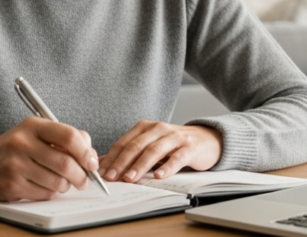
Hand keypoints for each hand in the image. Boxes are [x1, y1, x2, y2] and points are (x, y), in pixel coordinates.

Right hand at [0, 117, 97, 201]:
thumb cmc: (12, 147)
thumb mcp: (35, 132)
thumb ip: (64, 137)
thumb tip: (90, 153)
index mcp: (33, 126)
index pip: (69, 136)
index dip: (86, 152)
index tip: (91, 162)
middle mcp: (23, 143)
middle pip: (65, 164)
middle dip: (81, 176)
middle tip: (83, 180)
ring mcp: (16, 165)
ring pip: (57, 182)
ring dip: (66, 186)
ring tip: (61, 182)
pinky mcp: (12, 185)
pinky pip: (44, 194)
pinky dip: (51, 193)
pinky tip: (44, 186)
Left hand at [97, 121, 221, 182]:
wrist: (205, 139)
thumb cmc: (173, 145)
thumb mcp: (149, 145)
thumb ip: (128, 153)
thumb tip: (100, 164)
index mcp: (145, 127)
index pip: (124, 143)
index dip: (112, 157)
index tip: (101, 172)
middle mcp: (158, 129)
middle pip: (136, 146)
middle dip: (122, 162)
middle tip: (111, 177)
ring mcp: (175, 137)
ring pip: (154, 150)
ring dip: (140, 165)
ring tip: (130, 178)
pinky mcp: (189, 147)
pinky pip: (177, 157)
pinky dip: (167, 167)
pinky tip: (159, 176)